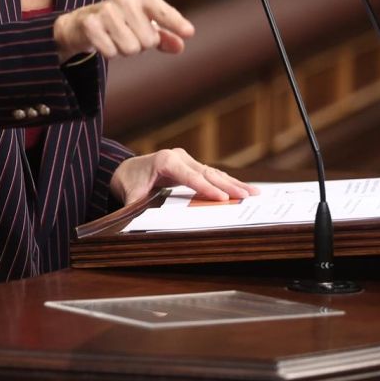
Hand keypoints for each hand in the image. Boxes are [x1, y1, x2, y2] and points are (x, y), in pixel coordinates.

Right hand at [53, 0, 193, 61]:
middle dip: (141, 45)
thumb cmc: (122, 23)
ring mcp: (106, 10)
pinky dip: (109, 52)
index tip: (189, 33)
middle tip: (128, 35)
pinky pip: (111, 52)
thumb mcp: (146, 26)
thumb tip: (181, 45)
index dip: (176, 24)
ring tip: (116, 37)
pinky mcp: (90, 24)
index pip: (164, 13)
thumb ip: (166, 36)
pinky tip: (103, 41)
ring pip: (131, 48)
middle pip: (149, 41)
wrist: (82, 22)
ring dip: (124, 49)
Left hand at [109, 148, 258, 205]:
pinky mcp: (190, 165)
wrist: (125, 169)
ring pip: (213, 172)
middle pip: (208, 173)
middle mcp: (179, 157)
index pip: (191, 177)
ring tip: (254, 193)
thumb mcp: (131, 195)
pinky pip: (211, 174)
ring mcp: (186, 159)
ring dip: (233, 183)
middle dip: (229, 186)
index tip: (223, 199)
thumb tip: (138, 223)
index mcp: (166, 161)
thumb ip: (137, 207)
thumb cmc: (129, 182)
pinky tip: (241, 189)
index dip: (207, 188)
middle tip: (249, 196)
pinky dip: (226, 182)